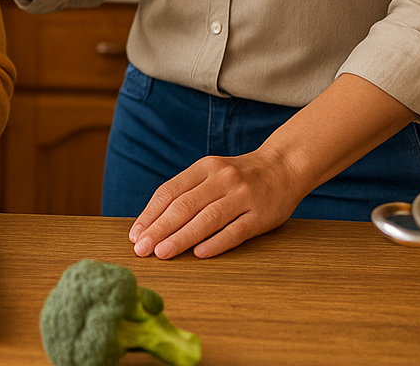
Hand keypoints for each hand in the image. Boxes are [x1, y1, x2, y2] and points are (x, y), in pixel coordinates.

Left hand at [128, 146, 305, 258]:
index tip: (135, 235)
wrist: (285, 166)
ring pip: (207, 219)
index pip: (169, 192)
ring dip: (181, 238)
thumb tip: (152, 222)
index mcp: (205, 167)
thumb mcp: (212, 172)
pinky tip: (199, 254)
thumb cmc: (239, 176)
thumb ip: (187, 191)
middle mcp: (222, 179)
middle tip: (142, 250)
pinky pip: (236, 231)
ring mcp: (243, 196)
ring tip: (162, 253)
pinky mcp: (261, 215)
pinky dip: (216, 243)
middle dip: (159, 229)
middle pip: (184, 206)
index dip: (150, 214)